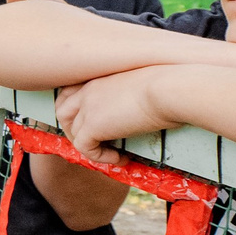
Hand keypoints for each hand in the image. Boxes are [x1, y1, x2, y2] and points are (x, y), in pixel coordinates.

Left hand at [52, 69, 177, 164]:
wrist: (171, 89)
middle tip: (96, 141)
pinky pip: (84, 147)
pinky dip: (99, 156)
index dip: (76, 108)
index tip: (94, 122)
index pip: (73, 91)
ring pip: (71, 130)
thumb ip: (137, 96)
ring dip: (86, 144)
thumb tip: (148, 112)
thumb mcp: (148, 86)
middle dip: (74, 128)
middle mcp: (89, 89)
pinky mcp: (93, 125)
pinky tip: (121, 158)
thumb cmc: (172, 86)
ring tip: (109, 152)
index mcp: (101, 76)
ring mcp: (88, 106)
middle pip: (63, 109)